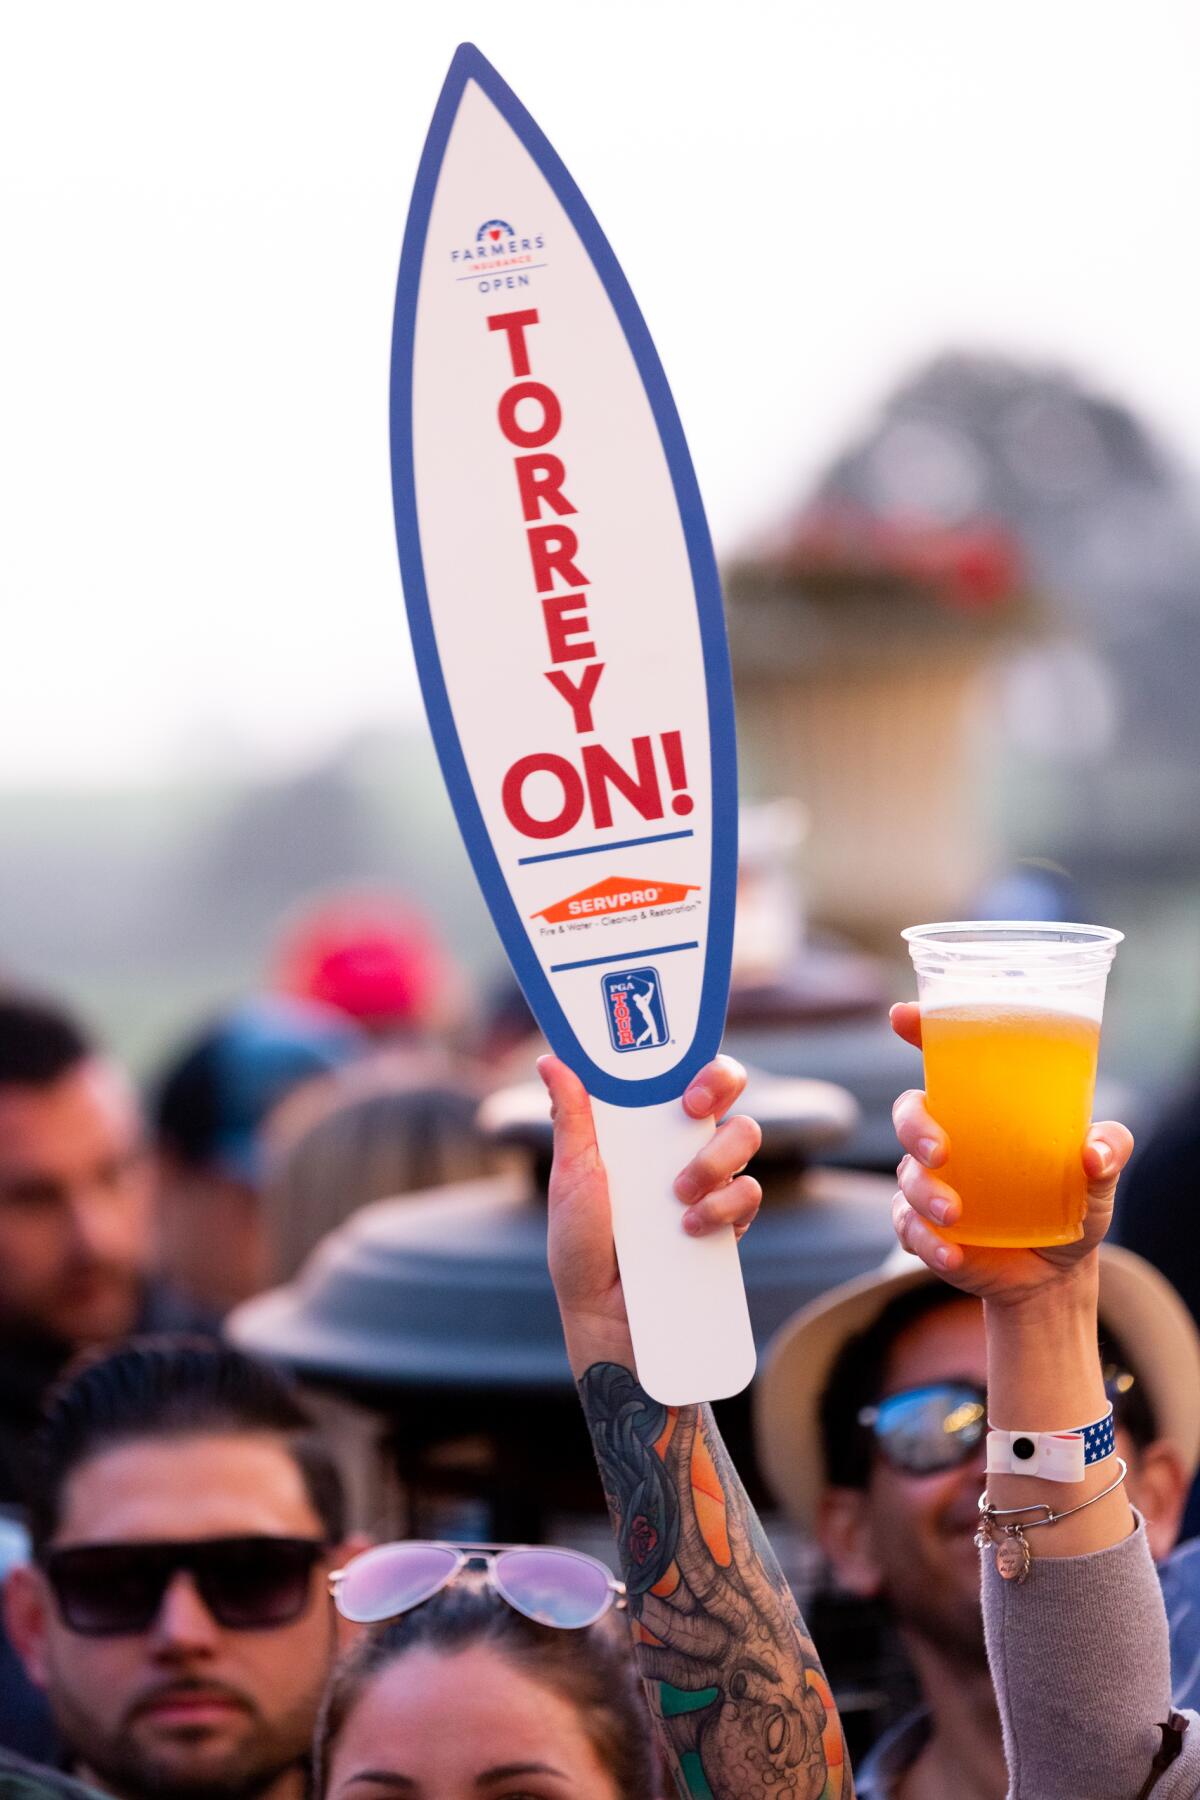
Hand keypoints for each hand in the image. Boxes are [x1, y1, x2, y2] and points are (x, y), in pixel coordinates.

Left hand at [537, 1054, 761, 1373]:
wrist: (606, 1320)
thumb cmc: (580, 1247)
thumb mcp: (571, 1180)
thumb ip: (570, 1121)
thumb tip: (551, 1060)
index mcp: (643, 1128)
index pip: (679, 1073)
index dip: (691, 1059)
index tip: (681, 1076)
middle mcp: (680, 1147)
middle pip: (725, 1092)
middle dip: (720, 1085)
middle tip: (693, 1111)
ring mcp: (709, 1182)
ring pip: (743, 1136)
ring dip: (715, 1159)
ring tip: (679, 1195)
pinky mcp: (728, 1222)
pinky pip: (750, 1194)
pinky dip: (726, 1205)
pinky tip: (692, 1228)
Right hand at [889, 1001, 1132, 1307]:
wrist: (1056, 1273)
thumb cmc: (1073, 1203)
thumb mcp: (1099, 1176)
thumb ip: (1109, 1150)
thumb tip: (1093, 1152)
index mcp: (981, 1109)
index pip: (942, 1059)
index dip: (917, 1031)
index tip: (902, 1016)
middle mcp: (948, 1138)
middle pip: (909, 1113)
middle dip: (915, 1127)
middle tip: (940, 1152)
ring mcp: (930, 1184)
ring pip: (907, 1176)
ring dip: (924, 1193)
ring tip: (955, 1215)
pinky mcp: (925, 1228)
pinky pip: (908, 1227)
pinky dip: (926, 1240)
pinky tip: (952, 1253)